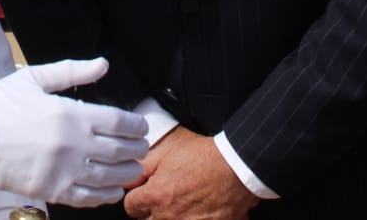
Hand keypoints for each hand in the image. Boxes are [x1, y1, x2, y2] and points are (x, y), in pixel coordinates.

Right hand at [0, 58, 148, 208]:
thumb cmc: (0, 105)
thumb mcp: (35, 79)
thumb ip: (72, 71)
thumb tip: (103, 64)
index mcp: (71, 113)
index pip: (119, 122)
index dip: (136, 126)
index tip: (141, 128)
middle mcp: (74, 144)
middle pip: (121, 150)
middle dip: (137, 149)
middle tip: (142, 148)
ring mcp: (65, 170)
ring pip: (111, 176)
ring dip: (128, 173)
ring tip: (133, 169)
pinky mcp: (54, 191)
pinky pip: (90, 198)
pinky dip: (107, 195)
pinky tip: (113, 190)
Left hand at [123, 128, 258, 219]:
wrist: (237, 167)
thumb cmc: (204, 157)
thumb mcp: (167, 153)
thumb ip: (143, 169)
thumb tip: (130, 181)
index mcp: (156, 196)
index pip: (131, 207)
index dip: (137, 198)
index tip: (145, 194)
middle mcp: (169, 217)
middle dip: (152, 212)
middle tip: (165, 200)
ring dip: (170, 218)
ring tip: (183, 205)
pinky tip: (198, 212)